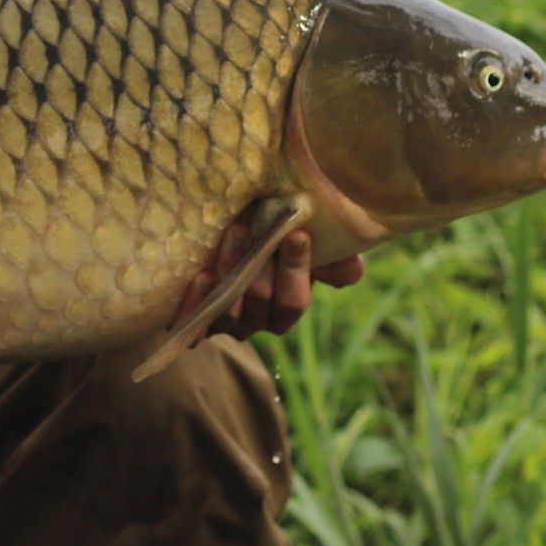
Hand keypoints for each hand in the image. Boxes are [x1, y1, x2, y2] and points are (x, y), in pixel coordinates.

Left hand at [172, 221, 364, 342]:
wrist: (215, 236)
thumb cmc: (267, 238)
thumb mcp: (301, 240)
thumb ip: (332, 257)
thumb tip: (350, 269)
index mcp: (285, 306)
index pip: (293, 302)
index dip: (296, 271)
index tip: (297, 234)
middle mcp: (256, 319)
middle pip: (261, 302)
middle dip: (258, 264)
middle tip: (250, 224)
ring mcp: (223, 320)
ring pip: (230, 309)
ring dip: (230, 272)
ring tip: (230, 235)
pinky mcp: (194, 317)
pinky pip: (196, 320)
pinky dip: (199, 299)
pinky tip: (202, 276)